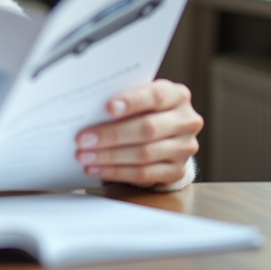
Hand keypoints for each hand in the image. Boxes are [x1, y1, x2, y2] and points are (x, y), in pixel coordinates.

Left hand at [74, 79, 202, 186]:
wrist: (166, 131)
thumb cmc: (145, 108)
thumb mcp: (140, 95)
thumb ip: (124, 99)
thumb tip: (91, 110)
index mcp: (178, 95)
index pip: (156, 96)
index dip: (132, 102)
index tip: (108, 107)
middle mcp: (187, 121)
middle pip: (148, 129)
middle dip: (112, 135)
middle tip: (83, 139)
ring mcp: (184, 148)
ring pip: (144, 154)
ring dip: (110, 157)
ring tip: (85, 156)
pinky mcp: (177, 170)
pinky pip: (144, 174)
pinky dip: (117, 172)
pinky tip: (97, 168)